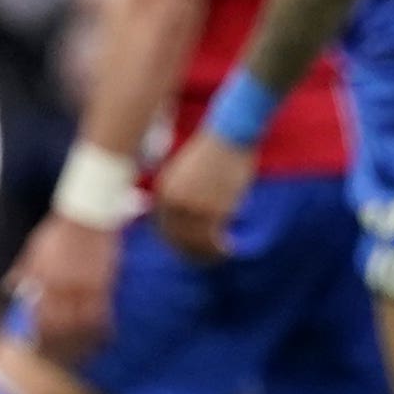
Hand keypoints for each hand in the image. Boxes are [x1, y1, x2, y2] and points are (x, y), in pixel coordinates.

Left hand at [10, 212, 124, 364]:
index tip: (37, 346)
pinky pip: (102, 314)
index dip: (38, 335)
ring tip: (82, 352)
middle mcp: (60, 286)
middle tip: (59, 356)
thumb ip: (23, 271)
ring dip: (80, 341)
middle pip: (59, 325)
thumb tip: (10, 289)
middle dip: (58, 344)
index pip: (38, 315)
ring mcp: (82, 286)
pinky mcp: (102, 283)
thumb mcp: (34, 249)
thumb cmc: (59, 231)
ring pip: (80, 324)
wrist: (87, 214)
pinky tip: (103, 337)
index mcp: (42, 278)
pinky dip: (102, 328)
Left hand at [151, 130, 253, 261]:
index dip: (175, 242)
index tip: (187, 249)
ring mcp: (193, 208)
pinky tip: (228, 250)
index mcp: (164, 191)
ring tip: (218, 256)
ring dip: (205, 253)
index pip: (163, 227)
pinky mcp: (213, 211)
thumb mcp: (187, 172)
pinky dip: (219, 249)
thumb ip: (183, 194)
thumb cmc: (214, 151)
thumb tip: (188, 217)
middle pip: (177, 238)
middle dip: (190, 251)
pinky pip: (212, 240)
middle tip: (203, 258)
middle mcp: (174, 202)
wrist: (230, 135)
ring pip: (195, 242)